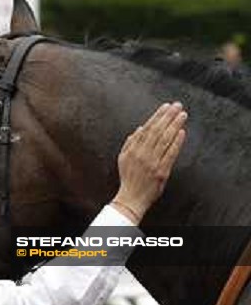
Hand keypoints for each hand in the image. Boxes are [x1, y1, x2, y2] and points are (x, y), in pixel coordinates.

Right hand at [112, 102, 186, 223]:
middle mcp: (142, 154)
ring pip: (165, 140)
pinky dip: (176, 142)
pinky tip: (182, 132)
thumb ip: (130, 143)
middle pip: (157, 131)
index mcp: (133, 150)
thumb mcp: (123, 158)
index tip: (166, 107)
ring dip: (174, 125)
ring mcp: (153, 162)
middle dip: (168, 117)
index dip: (157, 116)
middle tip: (177, 106)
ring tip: (182, 115)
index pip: (147, 129)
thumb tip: (140, 129)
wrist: (131, 198)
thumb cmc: (128, 179)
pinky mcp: (162, 171)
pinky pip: (170, 154)